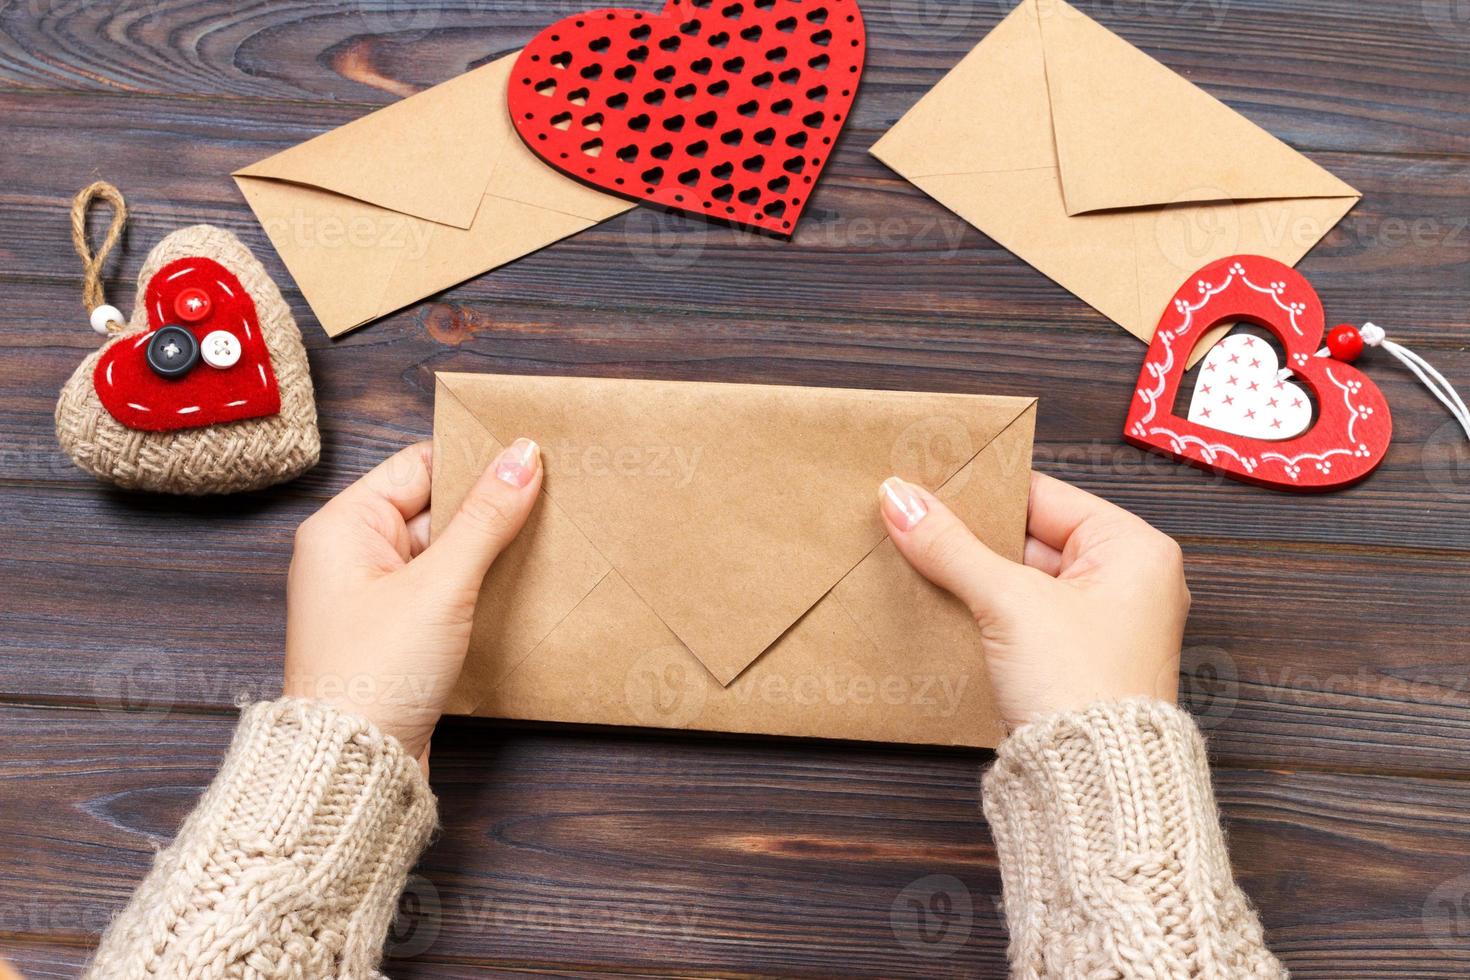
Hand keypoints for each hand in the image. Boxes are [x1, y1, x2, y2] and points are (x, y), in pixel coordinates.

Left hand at [284, 438, 541, 766]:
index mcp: (342, 526)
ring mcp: (370, 595)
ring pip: (443, 551)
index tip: (529, 459)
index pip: (419, 465)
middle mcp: (350, 554)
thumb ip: (484, 518)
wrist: (353, 766)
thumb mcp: (440, 586)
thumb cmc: (376, 674)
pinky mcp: (393, 630)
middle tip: (547, 501)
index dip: (474, 461)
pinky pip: (441, 589)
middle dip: (487, 509)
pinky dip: (475, 586)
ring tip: (539, 544)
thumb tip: (521, 456)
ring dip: (486, 551)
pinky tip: (515, 587)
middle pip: (434, 507)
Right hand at [879, 472, 1187, 729]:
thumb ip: (952, 547)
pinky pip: (1022, 618)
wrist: (1096, 785)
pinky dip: (984, 611)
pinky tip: (940, 603)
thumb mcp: (1010, 602)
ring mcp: (1101, 626)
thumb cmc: (1082, 687)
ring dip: (972, 576)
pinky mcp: (1075, 663)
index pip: (1044, 496)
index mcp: (1134, 549)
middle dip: (972, 537)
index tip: (929, 484)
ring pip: (1021, 580)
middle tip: (912, 520)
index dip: (983, 491)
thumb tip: (902, 499)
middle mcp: (1128, 583)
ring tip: (916, 558)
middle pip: (1031, 538)